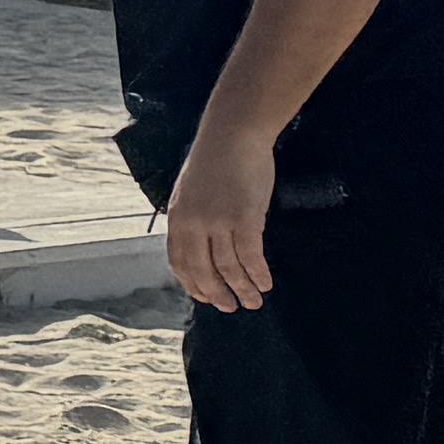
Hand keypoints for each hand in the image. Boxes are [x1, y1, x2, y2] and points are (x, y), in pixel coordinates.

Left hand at [165, 124, 278, 311]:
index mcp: (177, 219)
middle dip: (218, 294)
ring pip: (229, 268)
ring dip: (243, 289)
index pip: (180, 263)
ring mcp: (219, 221)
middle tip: (231, 308)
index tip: (206, 298)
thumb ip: (193, 221)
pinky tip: (266, 283)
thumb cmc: (215, 163)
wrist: (232, 136)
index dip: (193, 284)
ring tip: (254, 301)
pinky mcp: (245, 218)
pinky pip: (251, 256)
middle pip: (203, 271)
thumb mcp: (190, 194)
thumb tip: (202, 248)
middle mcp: (193, 224)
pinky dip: (259, 274)